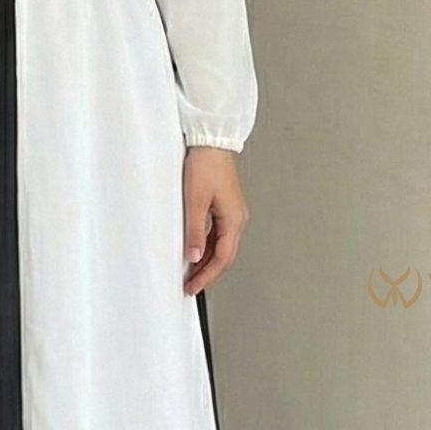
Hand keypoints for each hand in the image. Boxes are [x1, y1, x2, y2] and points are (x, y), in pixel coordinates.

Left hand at [182, 146, 248, 296]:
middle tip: (191, 286)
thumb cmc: (205, 165)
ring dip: (208, 261)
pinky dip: (208, 247)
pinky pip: (219, 235)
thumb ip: (194, 231)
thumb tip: (193, 256)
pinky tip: (196, 251)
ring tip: (191, 272)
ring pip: (222, 247)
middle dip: (208, 273)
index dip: (206, 276)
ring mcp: (234, 214)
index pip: (222, 259)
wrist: (212, 142)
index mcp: (234, 220)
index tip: (193, 287)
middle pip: (225, 256)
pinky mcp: (227, 208)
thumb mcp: (195, 201)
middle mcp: (238, 220)